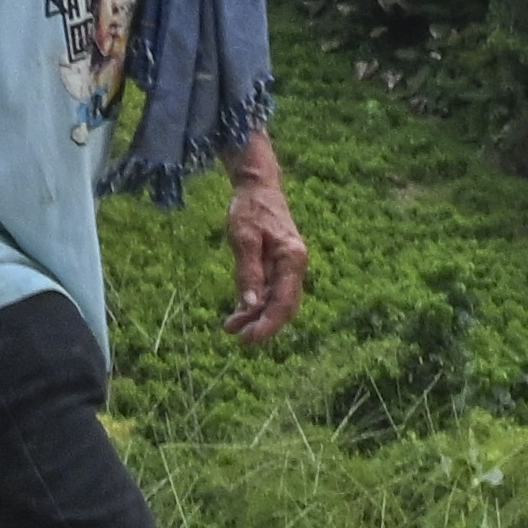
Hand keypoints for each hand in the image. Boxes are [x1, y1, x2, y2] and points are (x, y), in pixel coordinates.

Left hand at [224, 149, 308, 344]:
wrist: (258, 188)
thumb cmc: (250, 209)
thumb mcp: (242, 239)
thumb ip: (248, 272)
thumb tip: (252, 305)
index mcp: (293, 259)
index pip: (284, 302)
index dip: (268, 324)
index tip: (249, 339)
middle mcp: (296, 265)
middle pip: (284, 305)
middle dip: (263, 325)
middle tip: (239, 340)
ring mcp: (290, 265)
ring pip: (278, 300)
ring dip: (257, 316)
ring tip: (230, 328)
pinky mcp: (280, 264)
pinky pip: (272, 290)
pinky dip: (257, 303)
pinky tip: (239, 312)